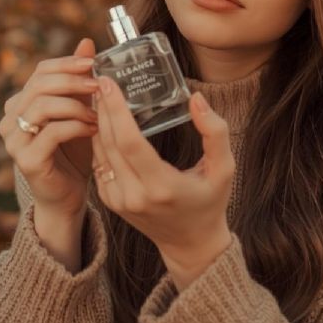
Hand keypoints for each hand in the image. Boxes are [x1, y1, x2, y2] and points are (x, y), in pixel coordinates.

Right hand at [0, 38, 100, 216]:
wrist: (68, 196)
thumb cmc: (74, 153)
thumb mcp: (80, 110)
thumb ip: (80, 79)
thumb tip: (87, 42)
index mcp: (20, 103)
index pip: (40, 71)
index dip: (67, 63)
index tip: (95, 63)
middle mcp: (10, 119)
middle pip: (40, 85)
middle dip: (74, 81)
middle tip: (100, 85)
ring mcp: (14, 141)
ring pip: (43, 106)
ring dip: (77, 105)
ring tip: (100, 112)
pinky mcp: (26, 160)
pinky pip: (51, 133)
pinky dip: (77, 126)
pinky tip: (94, 129)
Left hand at [91, 76, 234, 288]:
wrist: (191, 243)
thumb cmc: (210, 202)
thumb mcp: (224, 168)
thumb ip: (215, 132)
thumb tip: (196, 98)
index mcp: (161, 186)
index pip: (129, 142)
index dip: (116, 110)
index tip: (108, 83)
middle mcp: (134, 195)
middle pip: (109, 142)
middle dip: (103, 108)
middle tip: (102, 80)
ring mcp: (118, 201)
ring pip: (99, 152)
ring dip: (98, 121)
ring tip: (101, 94)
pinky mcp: (110, 202)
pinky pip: (99, 163)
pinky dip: (100, 139)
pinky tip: (105, 120)